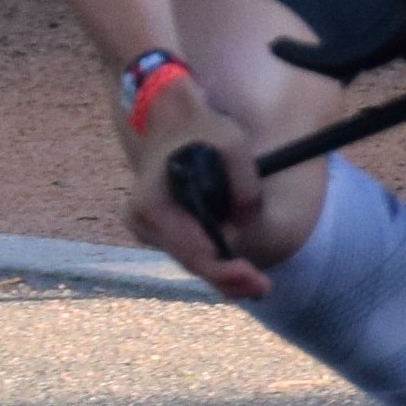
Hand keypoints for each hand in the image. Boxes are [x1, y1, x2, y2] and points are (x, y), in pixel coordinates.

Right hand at [119, 72, 271, 301]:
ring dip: (221, 272)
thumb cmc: (199, 127)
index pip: (192, 251)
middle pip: (191, 262)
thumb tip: (244, 227)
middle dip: (228, 277)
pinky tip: (237, 273)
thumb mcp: (232, 144)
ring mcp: (145, 227)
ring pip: (189, 260)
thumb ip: (245, 184)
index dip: (225, 270)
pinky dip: (211, 261)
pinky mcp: (157, 228)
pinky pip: (187, 250)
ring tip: (255, 284)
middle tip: (264, 289)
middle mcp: (142, 221)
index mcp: (153, 205)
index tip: (255, 279)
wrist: (168, 115)